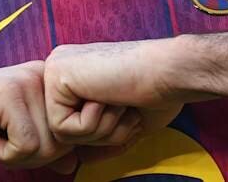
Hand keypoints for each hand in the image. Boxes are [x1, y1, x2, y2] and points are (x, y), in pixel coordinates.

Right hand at [0, 61, 81, 172]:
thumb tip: (73, 164)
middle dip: (30, 155)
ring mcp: (25, 80)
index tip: (12, 138)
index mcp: (46, 81)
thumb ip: (44, 147)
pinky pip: (26, 145)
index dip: (44, 151)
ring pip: (48, 146)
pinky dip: (3, 152)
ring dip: (15, 154)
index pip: (72, 133)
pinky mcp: (7, 93)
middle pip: (64, 142)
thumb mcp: (13, 139)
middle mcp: (41, 74)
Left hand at [42, 38, 209, 149]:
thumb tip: (81, 159)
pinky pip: (61, 128)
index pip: (74, 126)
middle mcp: (62, 67)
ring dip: (100, 128)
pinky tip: (109, 96)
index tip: (129, 109)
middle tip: (125, 107)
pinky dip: (92, 123)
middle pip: (65, 131)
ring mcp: (56, 68)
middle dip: (103, 133)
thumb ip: (102, 135)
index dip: (106, 131)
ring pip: (61, 133)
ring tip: (119, 101)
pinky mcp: (57, 74)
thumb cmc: (158, 92)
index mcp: (77, 75)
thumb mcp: (127, 122)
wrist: (171, 70)